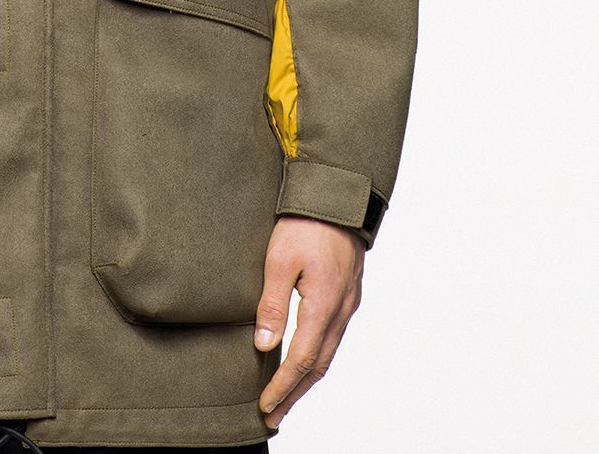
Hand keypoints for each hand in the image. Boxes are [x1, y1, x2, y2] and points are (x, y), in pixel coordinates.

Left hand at [252, 215, 364, 429]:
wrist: (338, 197)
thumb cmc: (305, 223)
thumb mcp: (279, 260)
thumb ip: (272, 304)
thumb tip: (263, 345)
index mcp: (324, 305)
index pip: (301, 360)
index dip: (282, 387)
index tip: (265, 406)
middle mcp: (341, 311)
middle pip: (318, 366)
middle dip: (295, 394)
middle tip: (274, 415)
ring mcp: (348, 304)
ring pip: (328, 354)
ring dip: (307, 379)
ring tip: (286, 396)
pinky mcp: (348, 294)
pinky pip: (334, 337)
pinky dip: (317, 357)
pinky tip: (304, 360)